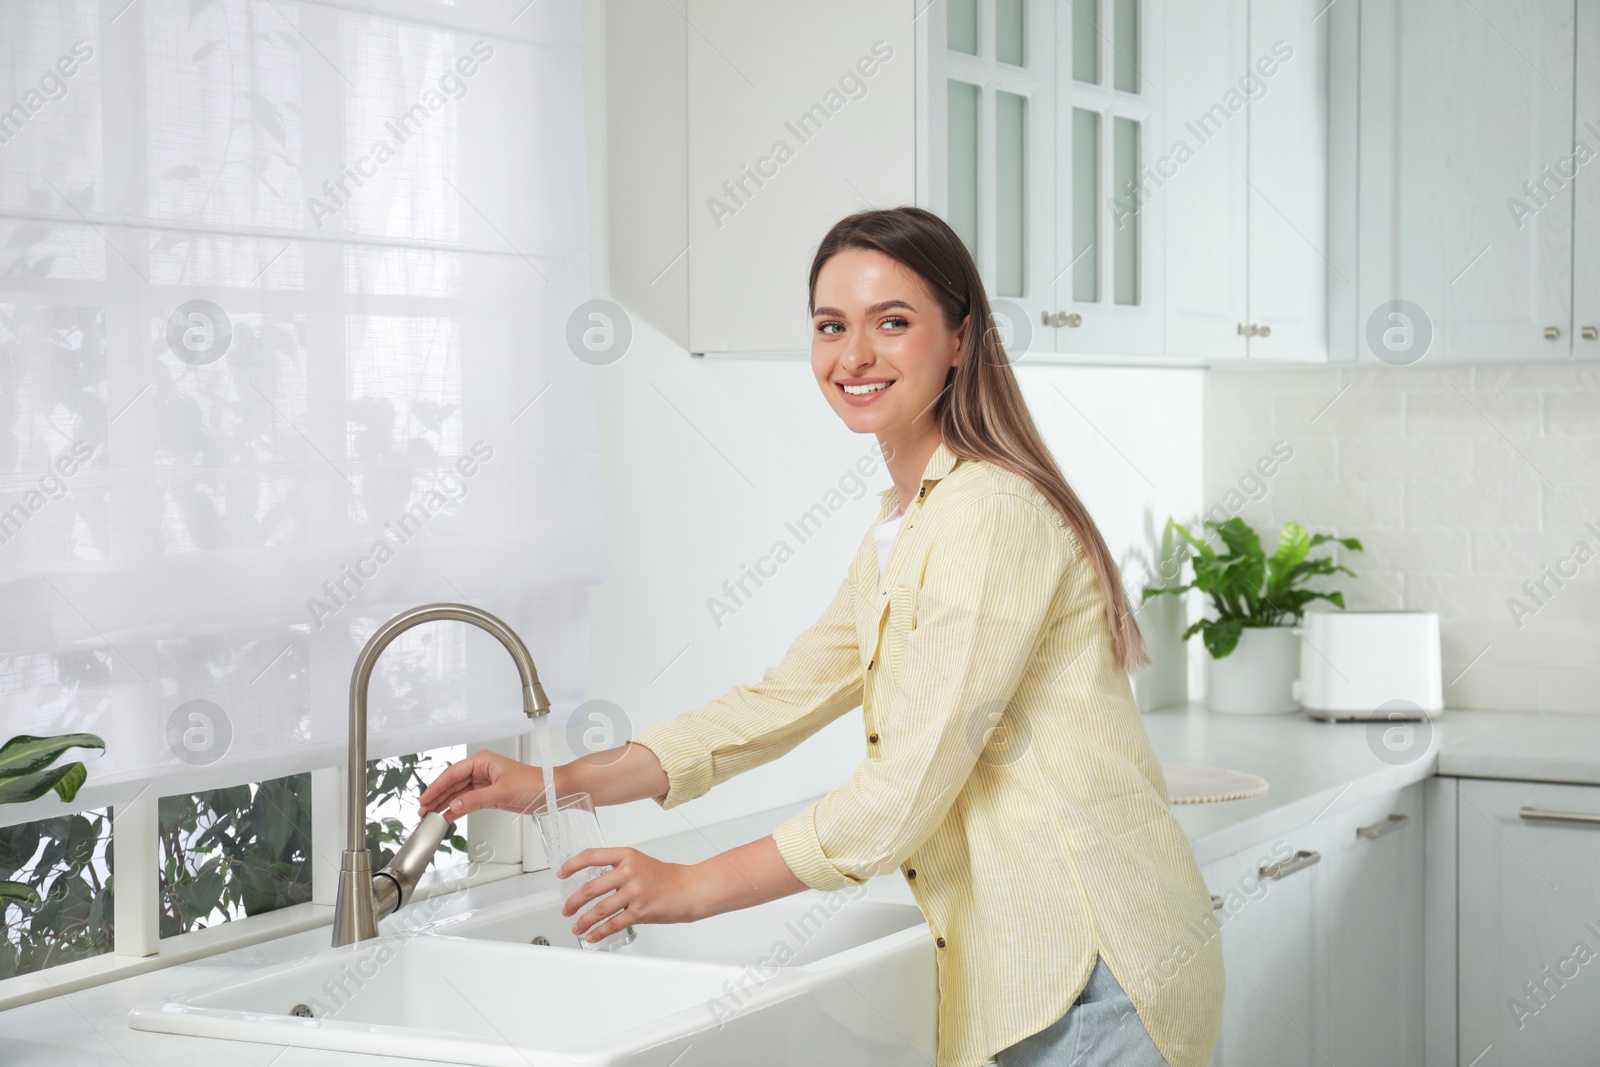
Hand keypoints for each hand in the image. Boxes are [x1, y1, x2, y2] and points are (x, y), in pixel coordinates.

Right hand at [418, 749, 546, 818]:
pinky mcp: (489, 795)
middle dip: (437, 797)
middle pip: (452, 784)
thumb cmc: (534, 783)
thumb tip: (454, 805)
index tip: (424, 799)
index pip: (453, 773)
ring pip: (458, 794)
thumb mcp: (502, 792)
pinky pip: (467, 801)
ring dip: (445, 804)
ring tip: (430, 816)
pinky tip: (447, 817)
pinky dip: (457, 809)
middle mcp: (481, 770)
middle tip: (423, 811)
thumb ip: (475, 799)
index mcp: (483, 761)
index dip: (436, 787)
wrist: (552, 792)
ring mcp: (484, 783)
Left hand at [558, 847, 706, 944]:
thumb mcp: (640, 862)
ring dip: (583, 921)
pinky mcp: (640, 912)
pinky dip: (599, 932)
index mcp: (627, 855)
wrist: (690, 889)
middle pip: (590, 888)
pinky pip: (613, 924)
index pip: (591, 856)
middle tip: (566, 910)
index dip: (571, 865)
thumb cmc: (667, 877)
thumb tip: (593, 883)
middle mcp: (629, 872)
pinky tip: (592, 936)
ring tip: (576, 927)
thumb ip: (618, 868)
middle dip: (573, 902)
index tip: (561, 874)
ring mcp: (635, 892)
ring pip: (598, 909)